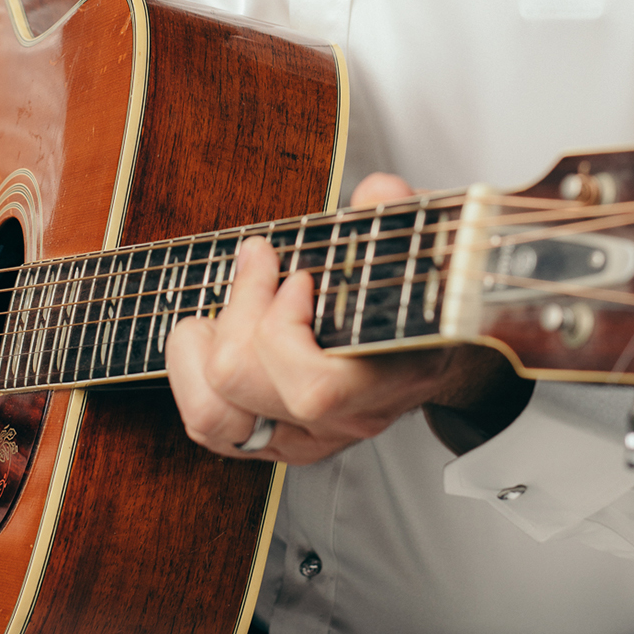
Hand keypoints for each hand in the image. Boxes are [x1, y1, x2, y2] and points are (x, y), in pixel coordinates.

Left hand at [165, 174, 529, 465]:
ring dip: (200, 349)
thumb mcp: (419, 241)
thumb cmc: (422, 287)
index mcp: (387, 378)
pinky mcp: (274, 441)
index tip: (299, 276)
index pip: (311, 389)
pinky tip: (218, 331)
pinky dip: (192, 373)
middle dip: (236, 311)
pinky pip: (206, 424)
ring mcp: (305, 439)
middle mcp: (343, 421)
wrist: (441, 340)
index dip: (282, 327)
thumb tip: (379, 193)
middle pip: (239, 386)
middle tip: (261, 266)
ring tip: (227, 305)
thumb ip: (398, 217)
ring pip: (211, 417)